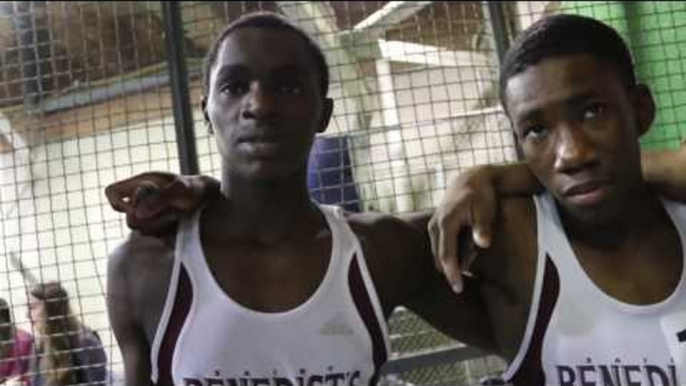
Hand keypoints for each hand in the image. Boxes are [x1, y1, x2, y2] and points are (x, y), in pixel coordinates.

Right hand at [105, 171, 218, 235]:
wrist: (212, 200)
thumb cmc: (196, 188)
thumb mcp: (182, 188)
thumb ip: (160, 198)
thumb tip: (138, 213)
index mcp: (141, 184)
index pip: (112, 192)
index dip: (117, 202)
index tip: (133, 208)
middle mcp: (142, 200)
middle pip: (128, 218)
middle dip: (146, 218)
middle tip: (168, 212)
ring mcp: (150, 215)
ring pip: (140, 229)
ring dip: (159, 225)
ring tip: (177, 215)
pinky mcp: (159, 228)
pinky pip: (153, 236)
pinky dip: (165, 232)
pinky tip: (178, 224)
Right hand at [428, 165, 495, 292]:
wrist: (472, 179)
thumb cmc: (481, 196)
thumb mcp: (486, 210)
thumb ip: (483, 228)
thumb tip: (483, 244)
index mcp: (447, 222)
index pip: (446, 255)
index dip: (452, 273)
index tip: (458, 288)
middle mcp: (435, 224)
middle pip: (438, 257)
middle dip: (448, 272)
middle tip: (461, 287)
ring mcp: (433, 224)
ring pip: (437, 252)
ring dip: (448, 263)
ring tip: (463, 273)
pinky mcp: (434, 225)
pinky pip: (438, 246)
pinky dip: (446, 255)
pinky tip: (458, 260)